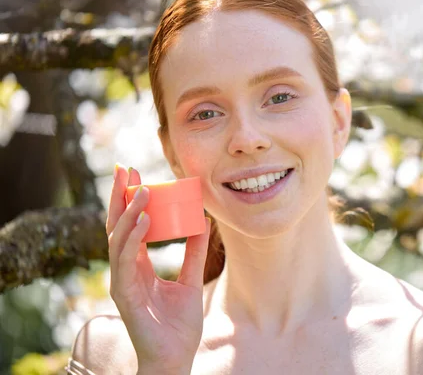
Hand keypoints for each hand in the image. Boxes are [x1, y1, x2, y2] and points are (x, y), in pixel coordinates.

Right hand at [106, 165, 210, 371]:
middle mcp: (126, 270)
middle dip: (120, 197)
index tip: (135, 174)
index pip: (130, 226)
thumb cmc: (179, 325)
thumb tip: (202, 221)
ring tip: (142, 189)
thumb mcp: (190, 279)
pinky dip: (134, 236)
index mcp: (138, 265)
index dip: (131, 200)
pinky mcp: (125, 293)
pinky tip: (146, 218)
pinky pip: (126, 259)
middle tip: (125, 168)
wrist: (176, 357)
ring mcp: (122, 281)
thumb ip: (194, 252)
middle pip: (118, 226)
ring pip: (118, 238)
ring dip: (129, 212)